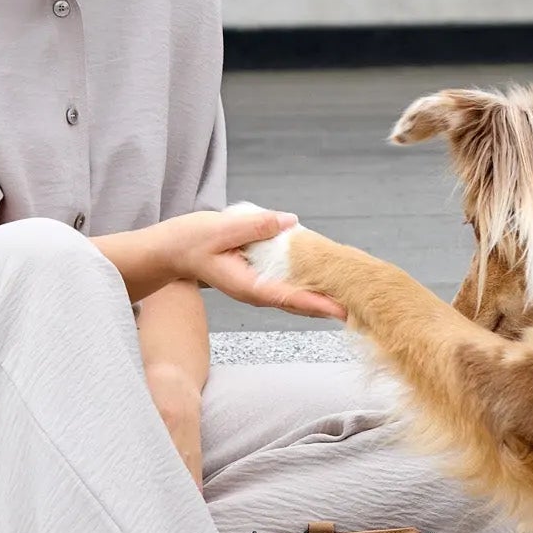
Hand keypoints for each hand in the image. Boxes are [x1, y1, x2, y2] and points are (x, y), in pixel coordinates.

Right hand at [145, 207, 341, 318]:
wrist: (173, 250)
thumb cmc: (191, 240)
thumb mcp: (221, 228)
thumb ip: (255, 226)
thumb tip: (289, 222)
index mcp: (248, 287)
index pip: (289, 298)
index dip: (317, 303)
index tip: (341, 310)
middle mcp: (257, 293)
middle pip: (299, 304)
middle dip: (328, 307)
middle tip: (360, 308)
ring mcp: (258, 289)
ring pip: (295, 298)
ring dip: (321, 299)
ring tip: (351, 297)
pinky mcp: (259, 280)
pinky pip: (289, 287)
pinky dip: (308, 287)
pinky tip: (326, 281)